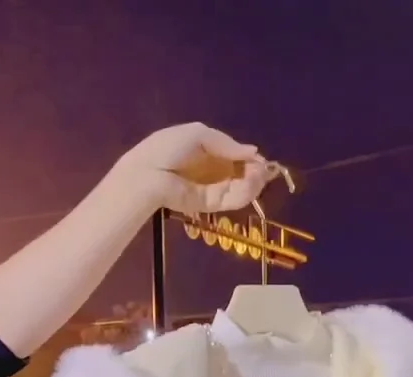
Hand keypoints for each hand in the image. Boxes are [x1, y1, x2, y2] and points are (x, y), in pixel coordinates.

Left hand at [126, 122, 271, 215]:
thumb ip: (226, 143)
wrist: (148, 174)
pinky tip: (252, 185)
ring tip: (259, 177)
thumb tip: (254, 151)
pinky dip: (244, 194)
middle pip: (240, 173)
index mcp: (206, 150)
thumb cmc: (168, 148)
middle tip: (264, 170)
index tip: (262, 159)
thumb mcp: (200, 135)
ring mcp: (210, 189)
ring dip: (253, 183)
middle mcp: (211, 170)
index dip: (249, 158)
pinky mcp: (209, 205)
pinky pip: (231, 200)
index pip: (234, 156)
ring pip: (239, 188)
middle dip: (254, 171)